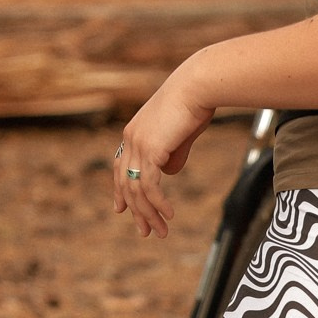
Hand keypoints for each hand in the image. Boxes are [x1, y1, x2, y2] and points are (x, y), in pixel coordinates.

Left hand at [112, 61, 215, 237]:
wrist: (198, 86)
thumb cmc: (194, 105)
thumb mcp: (180, 134)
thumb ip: (172, 154)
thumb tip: (169, 173)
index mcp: (133, 133)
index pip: (120, 167)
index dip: (120, 189)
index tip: (120, 209)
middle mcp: (130, 139)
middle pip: (125, 183)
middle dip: (135, 210)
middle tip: (145, 231)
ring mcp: (138, 144)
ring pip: (137, 189)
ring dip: (149, 213)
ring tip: (160, 231)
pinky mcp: (150, 150)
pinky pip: (150, 185)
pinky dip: (157, 203)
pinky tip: (169, 214)